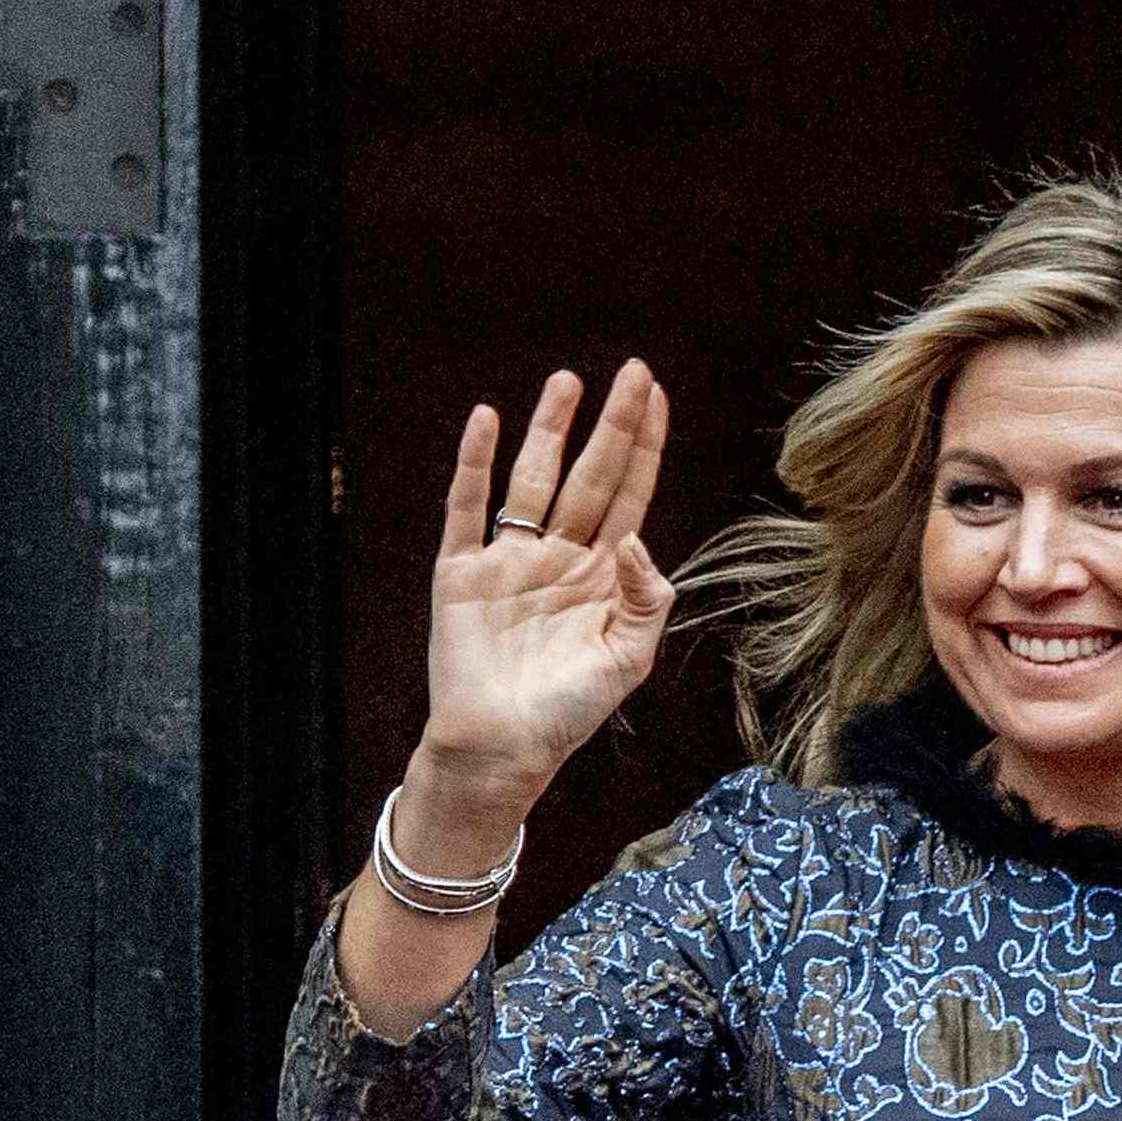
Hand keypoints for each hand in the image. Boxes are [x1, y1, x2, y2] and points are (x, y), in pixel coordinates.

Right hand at [400, 364, 674, 865]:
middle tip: (631, 371)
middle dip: (612, 424)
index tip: (658, 399)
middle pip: (589, 475)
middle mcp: (559, 558)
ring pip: (533, 479)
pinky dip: (473, 463)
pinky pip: (467, 507)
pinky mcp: (462, 572)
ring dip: (549, 429)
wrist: (501, 749)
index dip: (646, 448)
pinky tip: (486, 421)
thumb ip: (646, 598)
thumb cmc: (567, 712)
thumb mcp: (628, 659)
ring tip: (568, 381)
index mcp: (603, 577)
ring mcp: (509, 560)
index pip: (630, 496)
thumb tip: (637, 536)